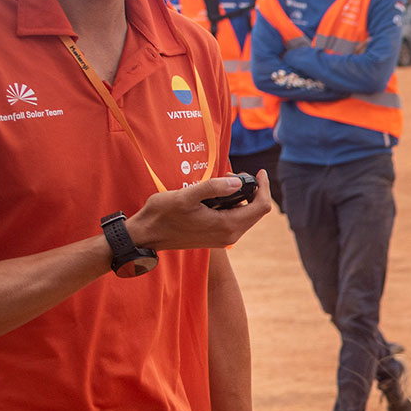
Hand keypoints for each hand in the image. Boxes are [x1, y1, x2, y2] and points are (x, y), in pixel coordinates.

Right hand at [126, 172, 271, 251]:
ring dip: (242, 197)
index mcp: (228, 226)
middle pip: (257, 211)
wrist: (146, 235)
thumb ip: (213, 188)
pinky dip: (233, 205)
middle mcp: (230, 236)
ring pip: (246, 215)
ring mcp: (224, 238)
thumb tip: (237, 182)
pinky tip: (217, 195)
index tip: (260, 172)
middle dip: (252, 190)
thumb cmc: (162, 215)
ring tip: (223, 181)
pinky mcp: (216, 237)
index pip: (261, 206)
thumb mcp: (186, 196)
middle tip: (232, 175)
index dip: (264, 187)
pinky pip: (235, 219)